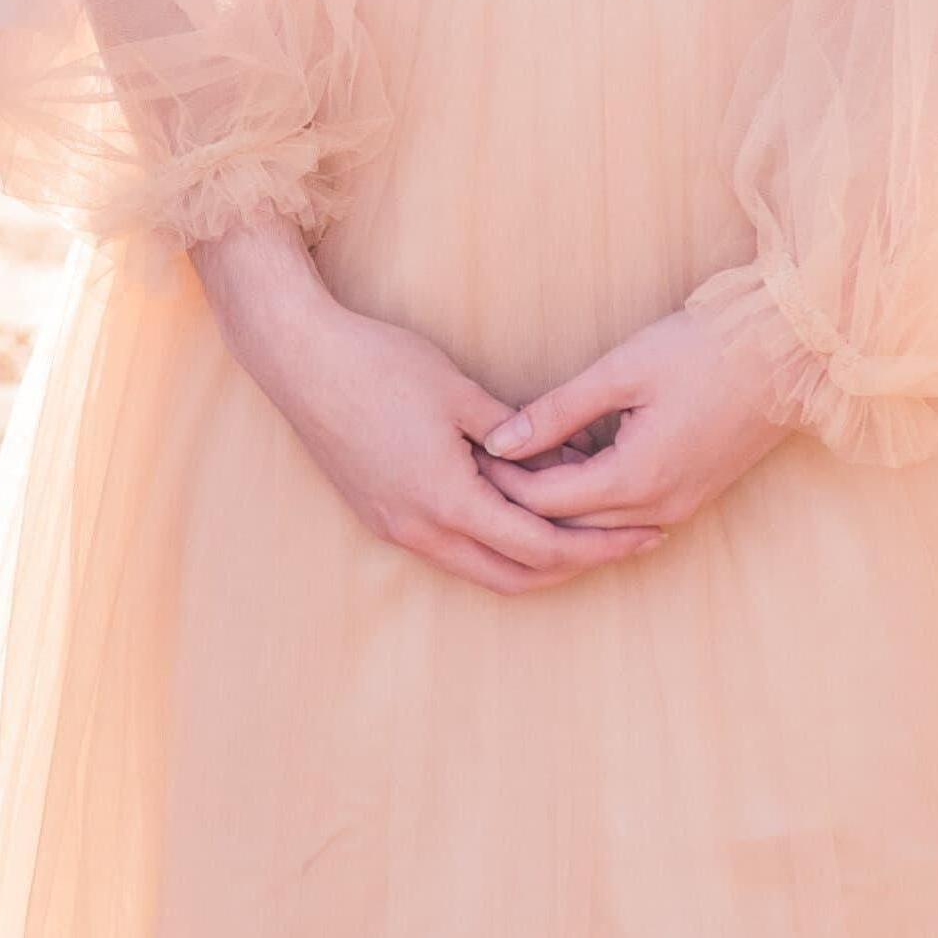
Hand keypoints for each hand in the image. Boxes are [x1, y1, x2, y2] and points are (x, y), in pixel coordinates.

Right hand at [194, 222, 657, 596]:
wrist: (298, 360)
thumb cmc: (379, 365)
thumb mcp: (461, 392)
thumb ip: (519, 433)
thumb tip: (573, 457)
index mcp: (446, 501)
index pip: (540, 546)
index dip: (596, 545)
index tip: (639, 533)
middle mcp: (419, 530)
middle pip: (515, 577)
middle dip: (574, 565)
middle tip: (623, 543)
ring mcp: (395, 528)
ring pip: (481, 569)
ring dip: (532, 559)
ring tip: (581, 532)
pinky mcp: (381, 515)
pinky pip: (451, 550)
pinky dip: (493, 544)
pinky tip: (519, 514)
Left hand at [474, 294, 804, 545]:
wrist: (792, 354)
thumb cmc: (708, 349)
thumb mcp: (622, 370)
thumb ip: (557, 410)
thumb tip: (499, 440)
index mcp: (636, 479)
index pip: (543, 502)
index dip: (500, 481)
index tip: (469, 453)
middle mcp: (658, 509)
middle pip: (566, 526)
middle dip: (522, 498)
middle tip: (484, 461)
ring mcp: (680, 509)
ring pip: (597, 527)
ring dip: (559, 502)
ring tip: (523, 460)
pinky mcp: (692, 498)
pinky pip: (627, 516)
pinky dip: (594, 498)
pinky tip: (574, 462)